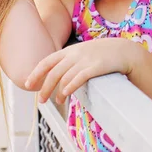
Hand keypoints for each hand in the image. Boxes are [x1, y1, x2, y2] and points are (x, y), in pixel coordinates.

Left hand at [25, 38, 141, 103]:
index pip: (47, 61)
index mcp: (70, 50)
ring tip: (57, 101)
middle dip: (44, 88)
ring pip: (64, 78)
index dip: (36, 73)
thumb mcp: (85, 51)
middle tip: (41, 100)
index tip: (27, 84)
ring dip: (58, 92)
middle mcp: (75, 54)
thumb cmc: (104, 54)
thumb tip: (57, 74)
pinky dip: (69, 88)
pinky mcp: (95, 67)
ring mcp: (85, 60)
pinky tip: (65, 94)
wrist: (124, 51)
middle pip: (53, 72)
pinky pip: (77, 79)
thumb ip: (71, 59)